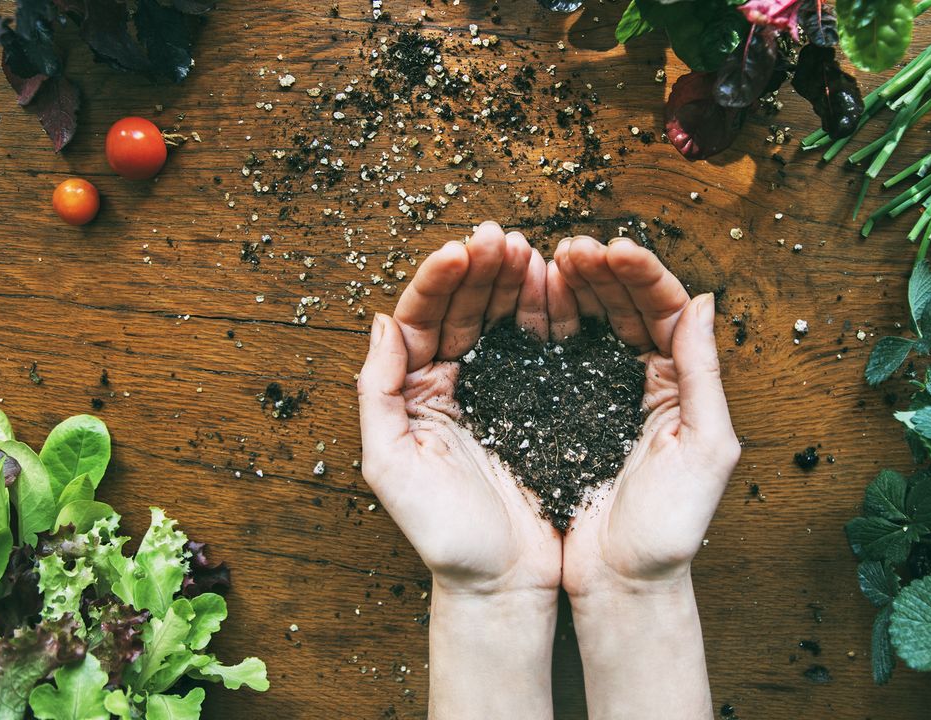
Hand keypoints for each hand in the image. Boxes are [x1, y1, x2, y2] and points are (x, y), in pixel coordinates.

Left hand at [357, 222, 558, 717]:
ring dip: (510, 282)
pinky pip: (534, 348)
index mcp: (411, 394)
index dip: (440, 280)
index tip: (464, 250)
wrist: (504, 583)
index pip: (420, 319)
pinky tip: (553, 288)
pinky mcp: (533, 404)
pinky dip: (542, 315)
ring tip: (530, 252)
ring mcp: (491, 391)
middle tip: (504, 238)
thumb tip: (381, 322)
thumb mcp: (390, 466)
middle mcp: (447, 385)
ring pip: (496, 320)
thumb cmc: (444, 536)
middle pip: (460, 309)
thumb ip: (376, 392)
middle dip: (480, 269)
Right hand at [552, 235, 739, 719]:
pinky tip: (526, 300)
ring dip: (567, 288)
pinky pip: (550, 355)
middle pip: (622, 306)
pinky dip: (540, 323)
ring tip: (542, 261)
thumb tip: (705, 299)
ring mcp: (598, 393)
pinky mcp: (558, 412)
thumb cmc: (670, 529)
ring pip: (585, 323)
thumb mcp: (706, 449)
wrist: (621, 584)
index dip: (641, 275)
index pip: (666, 310)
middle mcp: (643, 380)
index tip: (613, 249)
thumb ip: (706, 372)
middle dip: (598, 271)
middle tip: (571, 248)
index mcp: (681, 383)